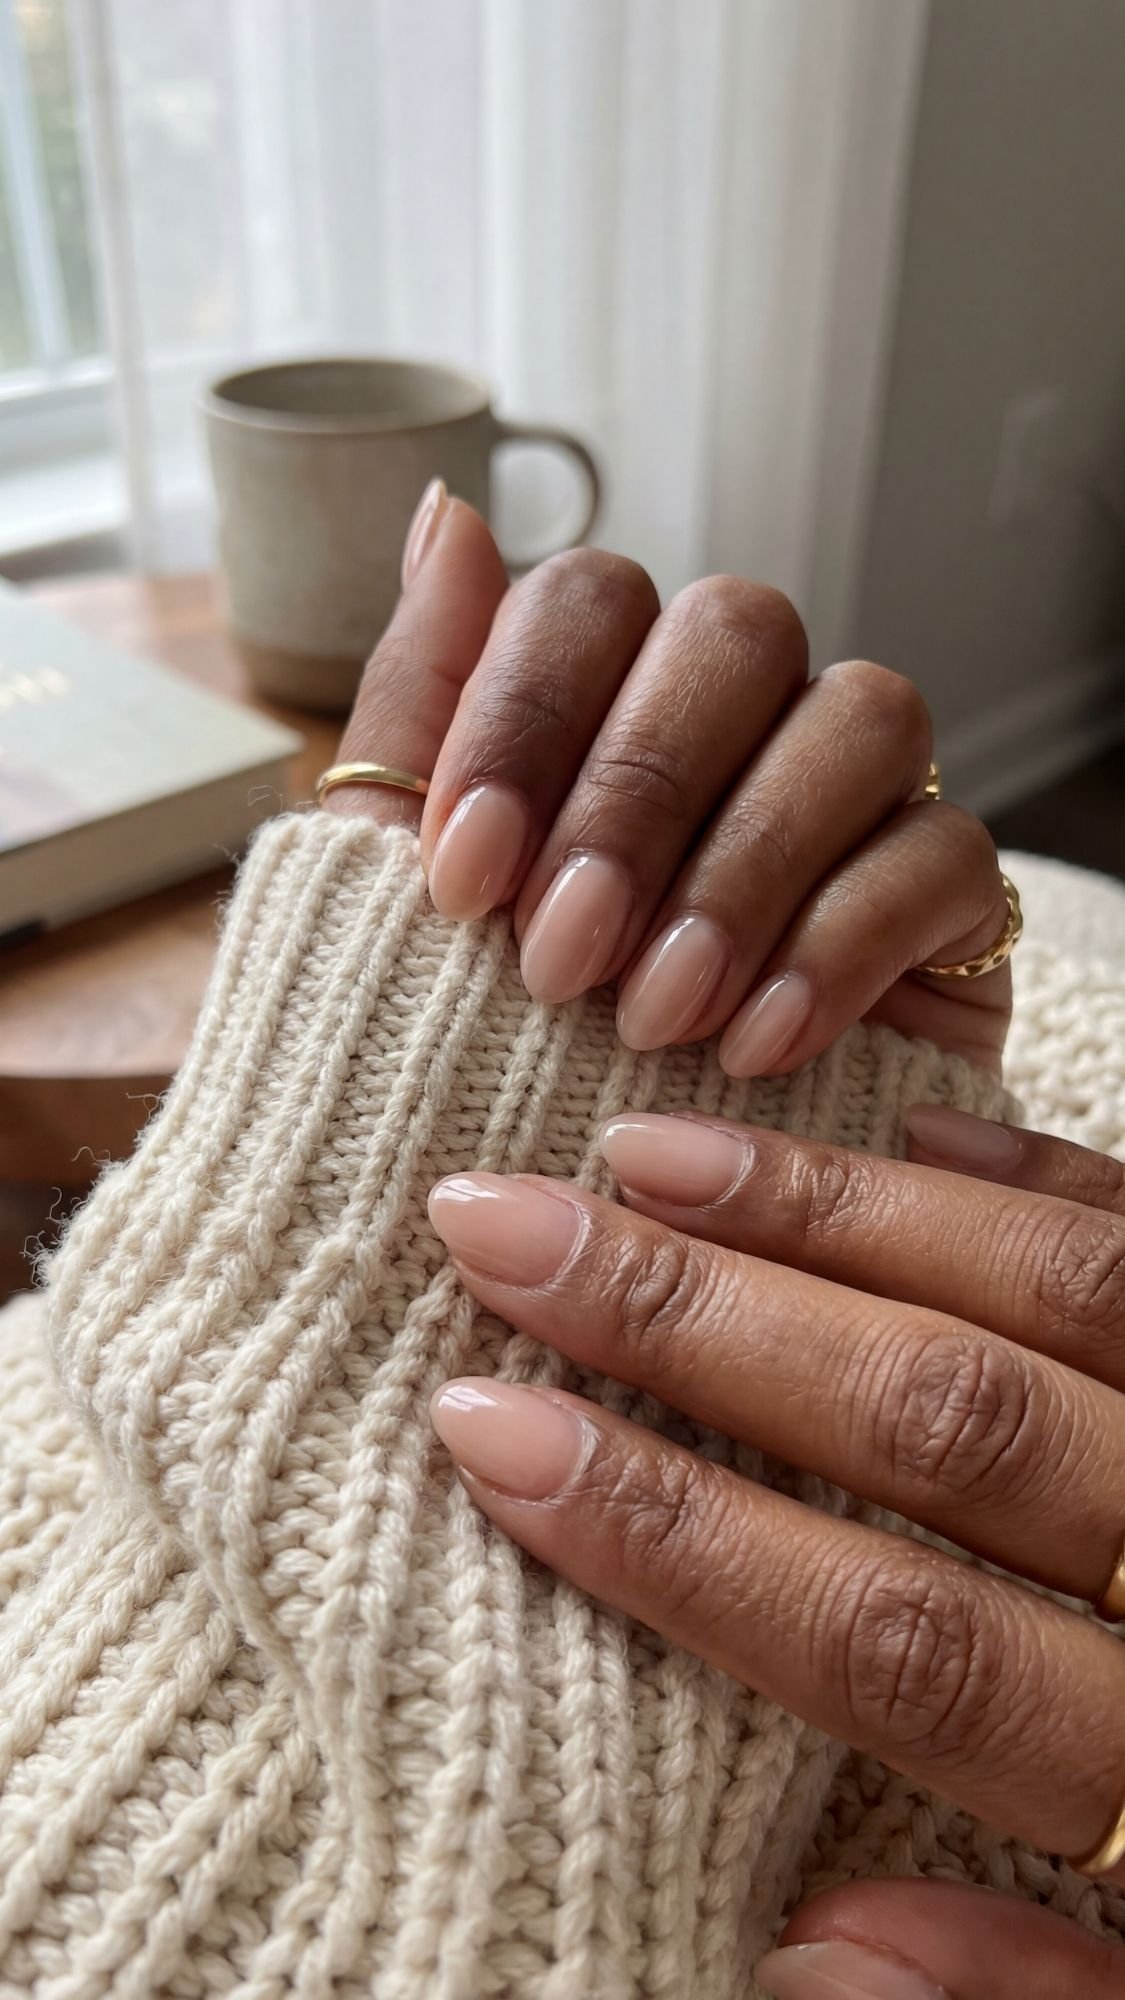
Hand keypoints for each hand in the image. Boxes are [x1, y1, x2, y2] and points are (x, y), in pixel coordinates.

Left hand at [322, 485, 1011, 1070]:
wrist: (588, 1209)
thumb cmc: (482, 1037)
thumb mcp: (405, 888)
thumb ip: (422, 705)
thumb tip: (443, 510)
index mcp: (604, 688)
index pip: (587, 598)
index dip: (524, 719)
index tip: (463, 881)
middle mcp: (740, 710)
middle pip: (736, 627)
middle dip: (635, 796)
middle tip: (561, 957)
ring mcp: (855, 790)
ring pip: (861, 715)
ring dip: (742, 869)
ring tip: (653, 1017)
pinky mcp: (945, 891)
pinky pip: (944, 853)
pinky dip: (841, 947)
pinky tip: (753, 1048)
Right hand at [425, 1107, 1124, 1993]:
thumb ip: (1034, 1995)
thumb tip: (805, 1947)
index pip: (900, 1639)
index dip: (685, 1538)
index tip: (498, 1436)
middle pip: (945, 1427)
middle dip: (699, 1322)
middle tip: (505, 1232)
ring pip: (1047, 1298)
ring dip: (826, 1216)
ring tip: (642, 1156)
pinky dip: (1024, 1186)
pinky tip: (893, 1146)